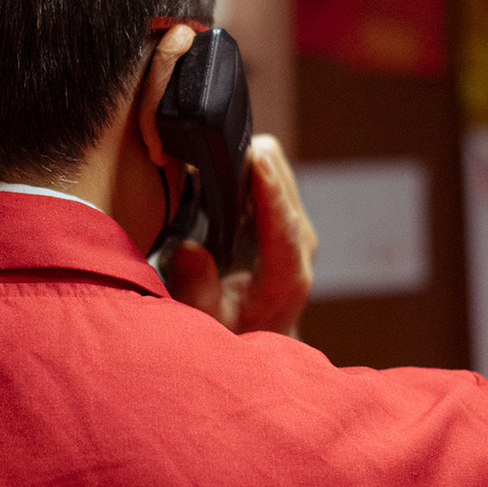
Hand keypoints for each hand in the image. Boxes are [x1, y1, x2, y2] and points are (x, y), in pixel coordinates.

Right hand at [162, 134, 318, 337]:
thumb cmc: (235, 332)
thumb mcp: (209, 322)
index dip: (270, 190)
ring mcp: (294, 225)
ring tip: (205, 157)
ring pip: (277, 168)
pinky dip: (244, 164)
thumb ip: (199, 289)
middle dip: (249, 161)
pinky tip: (216, 168)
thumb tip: (188, 249)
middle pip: (282, 181)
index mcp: (288, 276)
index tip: (255, 159)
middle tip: (203, 150)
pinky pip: (268, 173)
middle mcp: (300, 245)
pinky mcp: (283, 214)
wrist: (261, 336)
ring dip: (245, 159)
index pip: (284, 227)